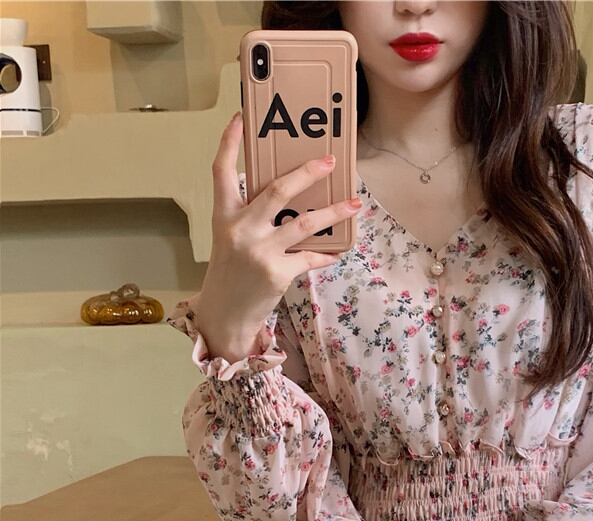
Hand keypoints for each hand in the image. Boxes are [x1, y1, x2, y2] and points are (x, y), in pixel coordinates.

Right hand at [195, 111, 362, 351]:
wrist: (226, 313)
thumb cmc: (231, 272)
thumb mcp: (231, 238)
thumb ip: (251, 215)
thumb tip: (289, 194)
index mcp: (224, 215)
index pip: (221, 170)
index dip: (230, 141)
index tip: (242, 117)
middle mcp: (240, 228)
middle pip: (277, 190)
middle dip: (307, 173)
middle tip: (329, 161)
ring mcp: (260, 251)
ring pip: (305, 223)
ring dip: (334, 212)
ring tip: (354, 203)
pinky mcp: (277, 272)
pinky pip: (311, 257)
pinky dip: (327, 254)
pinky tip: (338, 250)